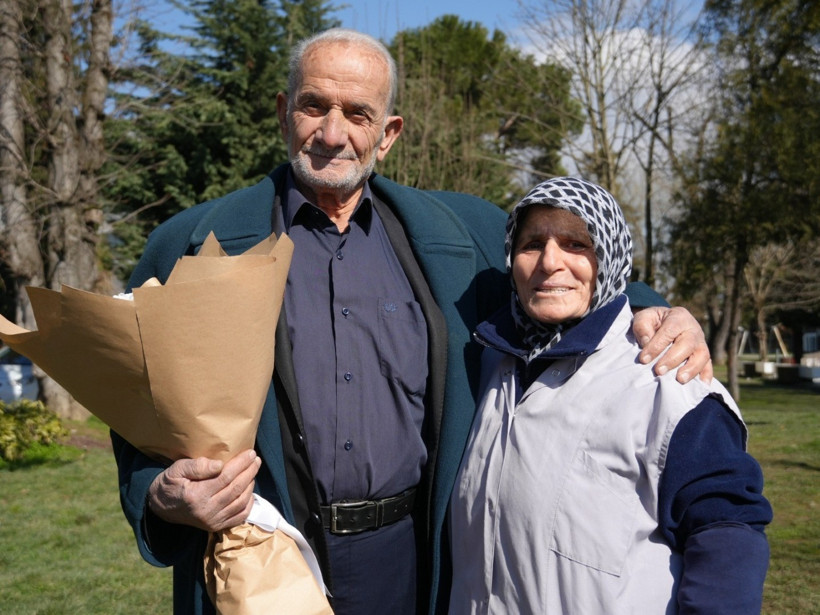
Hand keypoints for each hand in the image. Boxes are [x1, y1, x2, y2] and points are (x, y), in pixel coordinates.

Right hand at [147, 449, 261, 531]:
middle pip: (236, 489)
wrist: (161, 508)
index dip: (241, 464)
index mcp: (196, 495)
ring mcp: (212, 521)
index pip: (226, 477)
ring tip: (253, 470)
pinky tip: (250, 491)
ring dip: (250, 485)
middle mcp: (206, 511)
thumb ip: (197, 466)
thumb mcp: (176, 470)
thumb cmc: (169, 484)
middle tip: (256, 459)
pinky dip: (248, 503)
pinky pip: (239, 516)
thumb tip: (219, 464)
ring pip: (240, 502)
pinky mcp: (215, 526)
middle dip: (249, 472)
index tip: (250, 453)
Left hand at [633, 306, 712, 383]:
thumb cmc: (653, 322)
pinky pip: (708, 365)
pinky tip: (701, 385)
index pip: (669, 331)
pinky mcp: (703, 354)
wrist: (664, 322)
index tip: (643, 359)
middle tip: (658, 371)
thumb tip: (646, 342)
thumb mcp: (643, 318)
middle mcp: (693, 329)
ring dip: (692, 369)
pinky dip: (706, 375)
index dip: (656, 346)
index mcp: (678, 317)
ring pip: (702, 355)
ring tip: (680, 380)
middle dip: (672, 359)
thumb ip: (642, 327)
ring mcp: (700, 342)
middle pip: (688, 344)